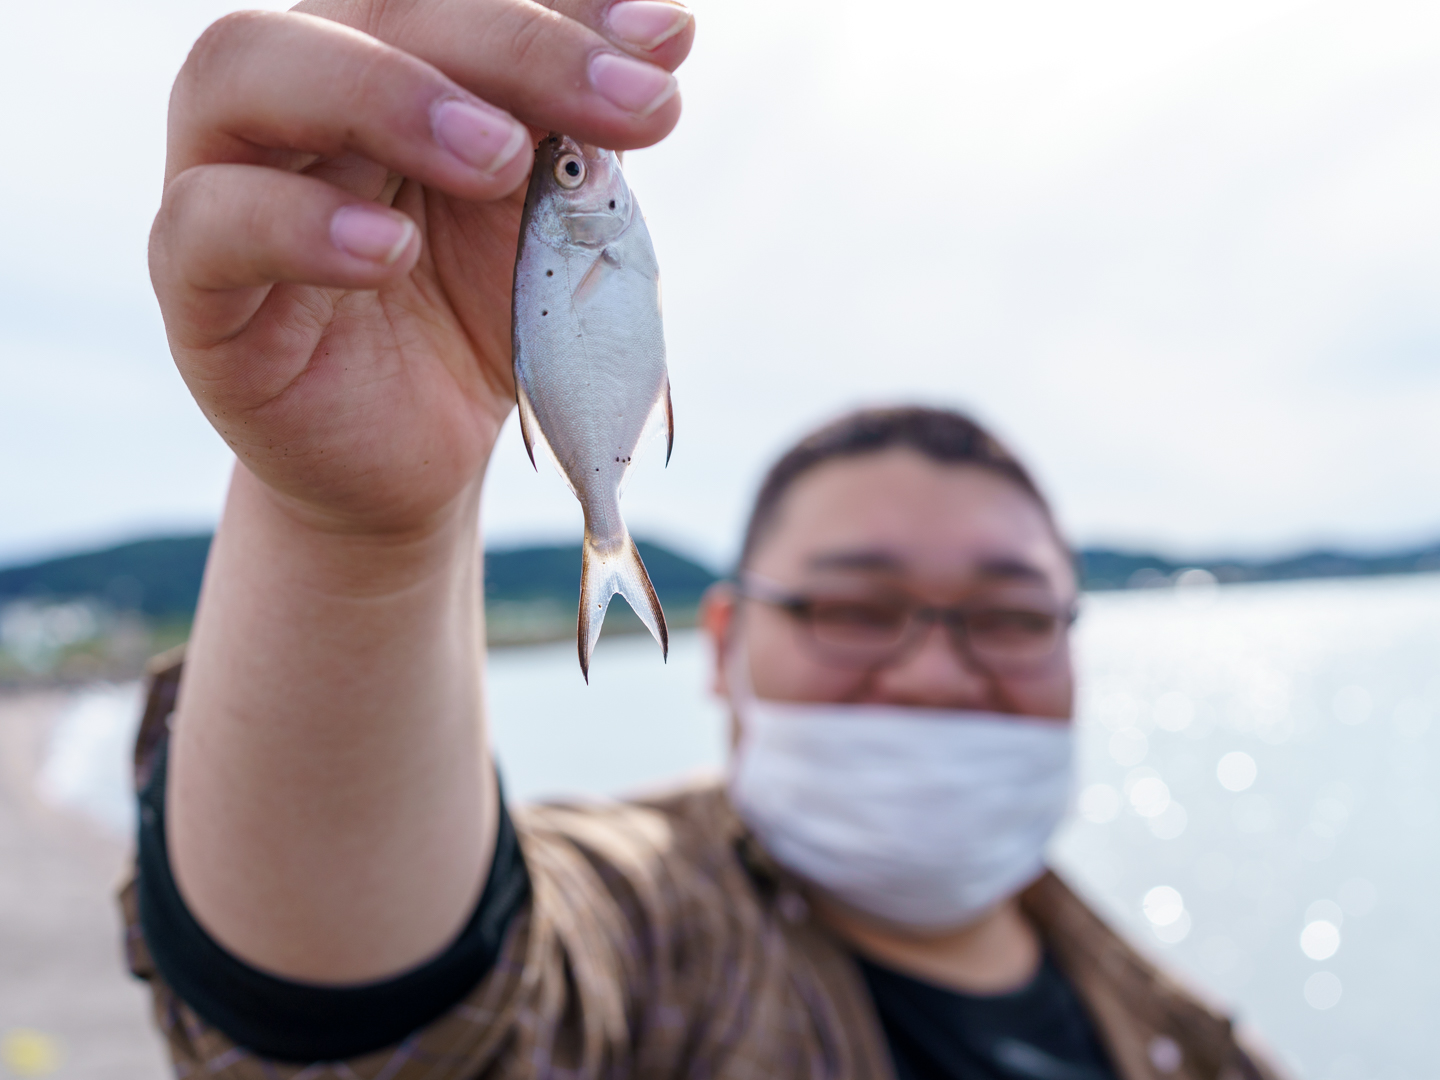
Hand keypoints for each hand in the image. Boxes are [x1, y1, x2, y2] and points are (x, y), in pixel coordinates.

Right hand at [150, 0, 693, 537]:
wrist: (418, 459)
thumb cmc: (481, 325)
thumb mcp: (552, 227)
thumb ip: (582, 135)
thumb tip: (669, 28)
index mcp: (386, 63)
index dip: (560, 5)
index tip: (667, 40)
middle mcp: (296, 98)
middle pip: (365, 6)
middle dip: (510, 43)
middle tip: (626, 105)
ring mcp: (226, 183)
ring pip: (242, 68)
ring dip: (387, 96)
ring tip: (501, 160)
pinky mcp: (196, 291)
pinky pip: (205, 225)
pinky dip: (297, 224)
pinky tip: (389, 252)